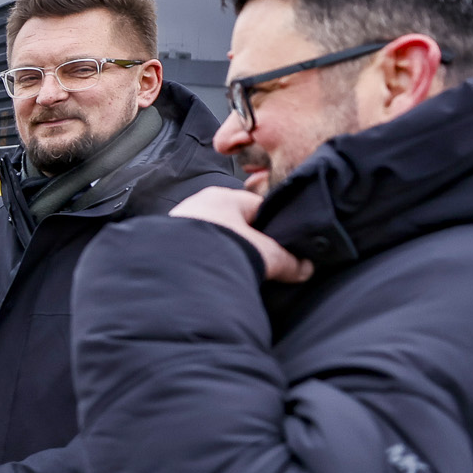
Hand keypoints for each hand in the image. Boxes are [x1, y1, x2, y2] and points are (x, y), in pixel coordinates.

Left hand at [169, 186, 312, 283]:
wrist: (177, 273)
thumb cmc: (222, 251)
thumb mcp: (267, 255)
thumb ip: (290, 261)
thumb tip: (306, 269)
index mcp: (223, 196)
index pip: (258, 207)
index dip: (274, 227)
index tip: (283, 246)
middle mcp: (198, 205)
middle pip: (234, 224)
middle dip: (246, 243)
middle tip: (260, 264)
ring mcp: (179, 225)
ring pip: (212, 239)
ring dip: (223, 253)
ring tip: (236, 272)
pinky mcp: (166, 245)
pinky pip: (193, 252)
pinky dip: (205, 263)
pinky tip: (214, 276)